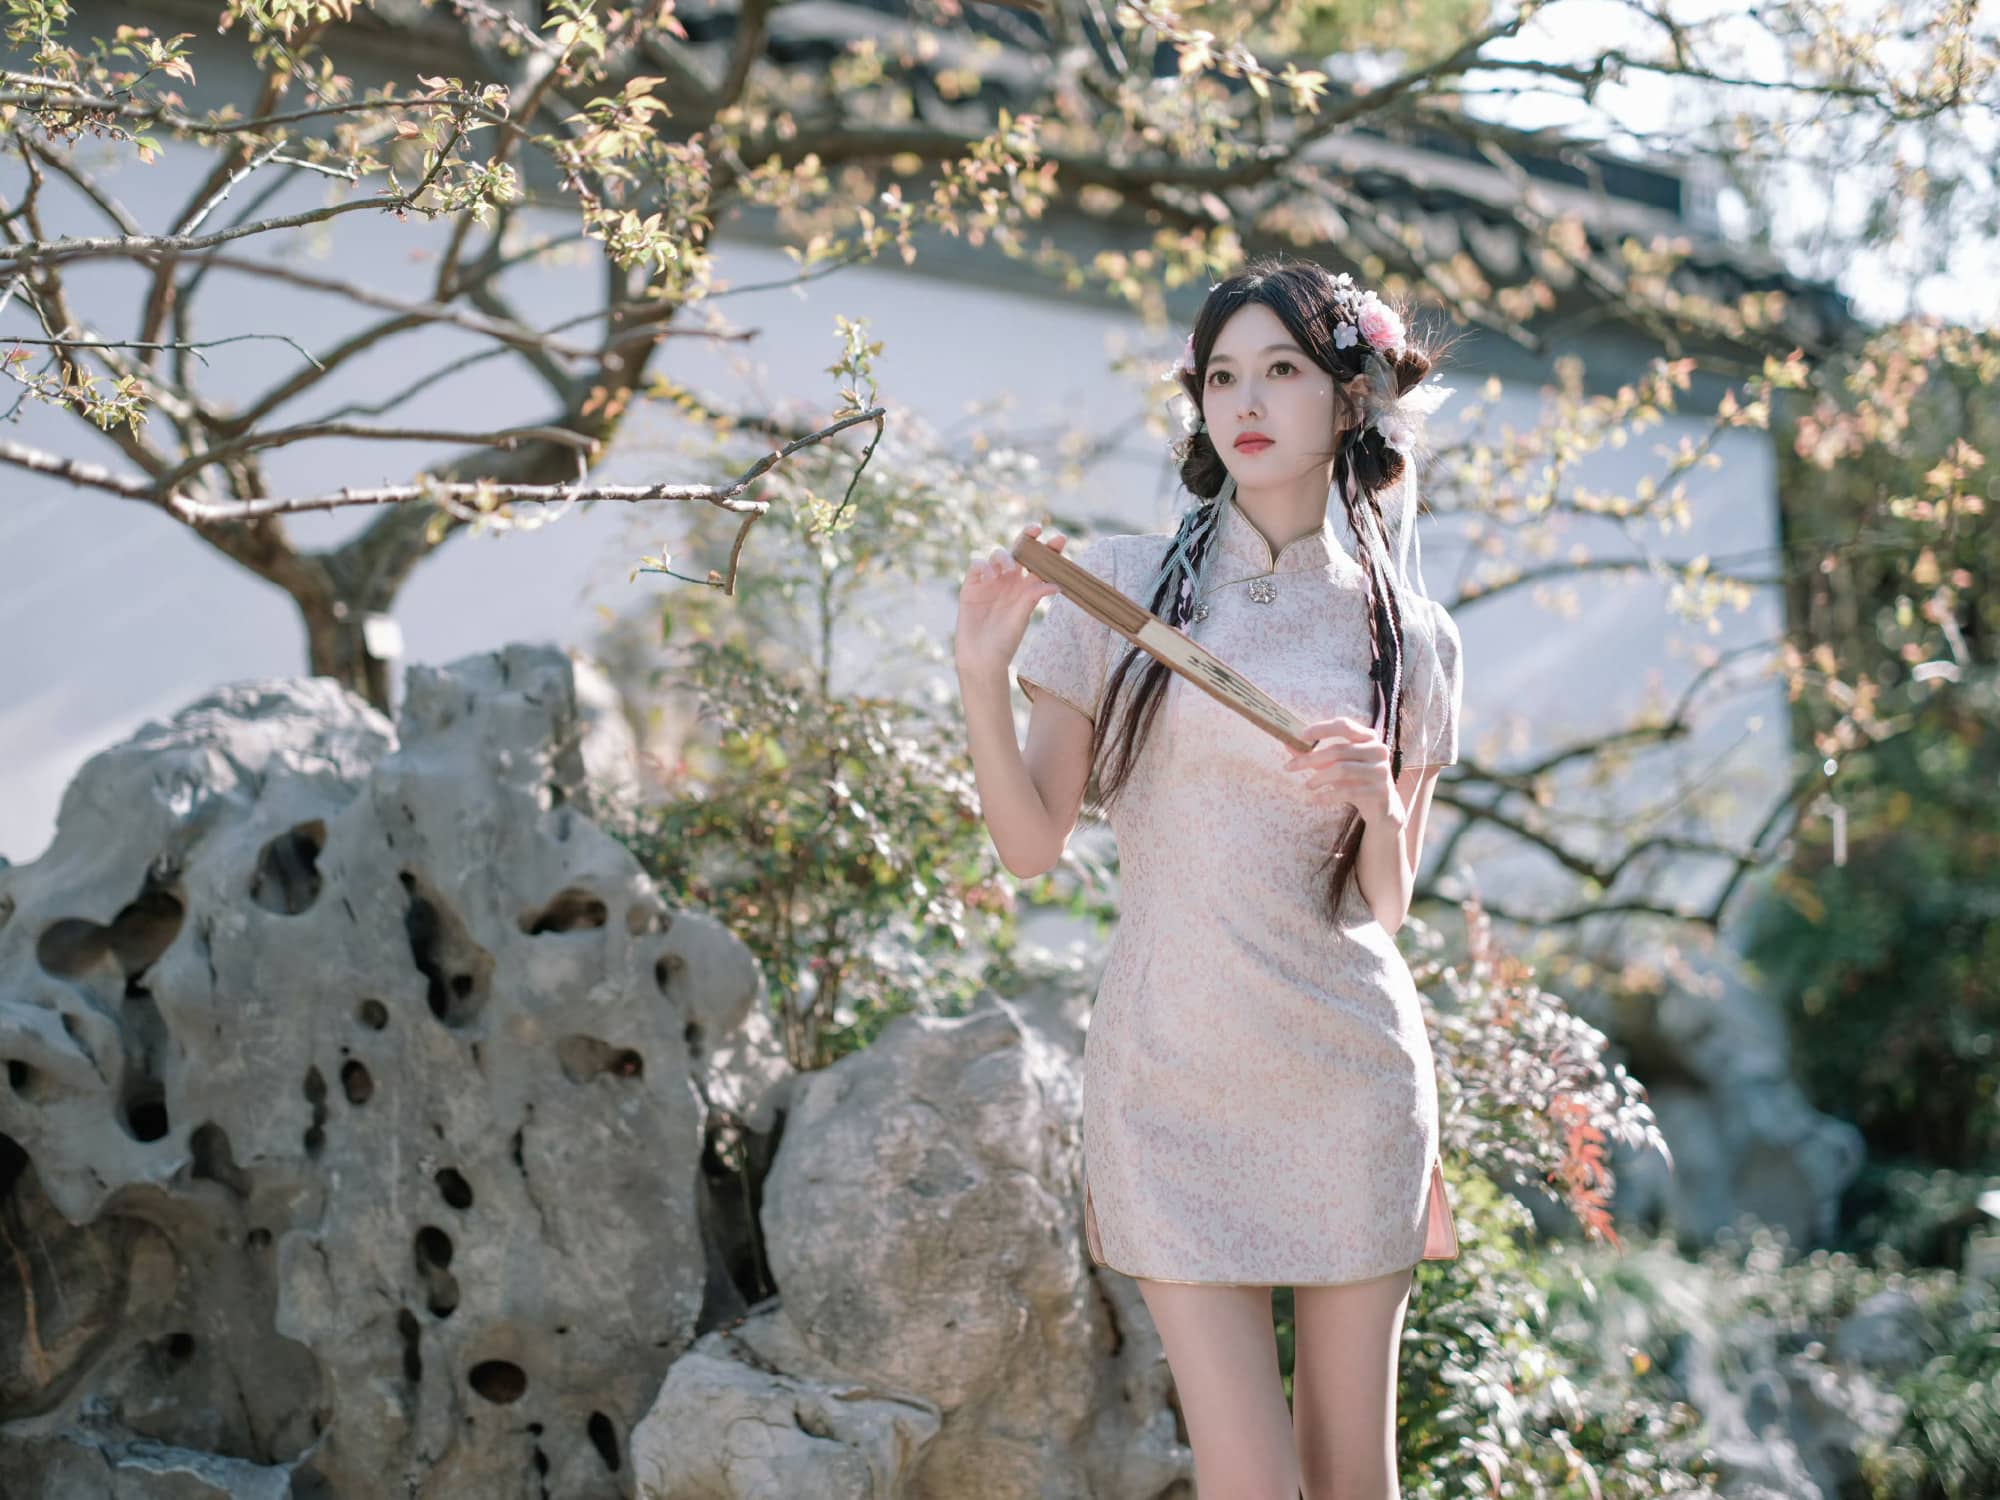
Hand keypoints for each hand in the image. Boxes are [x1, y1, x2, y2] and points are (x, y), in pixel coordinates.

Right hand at [954, 521, 1069, 672]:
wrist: (980, 658)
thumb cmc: (1004, 642)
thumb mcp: (1022, 618)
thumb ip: (1034, 597)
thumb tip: (1057, 584)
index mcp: (1026, 588)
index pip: (1039, 564)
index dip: (1049, 550)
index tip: (1060, 539)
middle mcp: (1009, 582)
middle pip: (1018, 552)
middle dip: (1027, 538)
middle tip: (1036, 529)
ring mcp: (989, 582)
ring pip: (998, 555)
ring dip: (1005, 557)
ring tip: (1010, 571)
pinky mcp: (971, 586)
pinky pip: (977, 565)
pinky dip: (984, 566)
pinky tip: (990, 577)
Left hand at [1281, 716, 1401, 822]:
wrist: (1381, 806)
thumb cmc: (1355, 779)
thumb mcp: (1335, 764)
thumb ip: (1315, 754)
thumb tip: (1288, 744)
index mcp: (1368, 737)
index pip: (1344, 725)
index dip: (1321, 729)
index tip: (1300, 736)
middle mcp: (1378, 750)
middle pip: (1338, 750)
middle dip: (1310, 758)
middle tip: (1289, 767)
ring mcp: (1381, 770)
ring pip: (1342, 770)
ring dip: (1319, 778)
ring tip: (1307, 785)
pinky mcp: (1380, 791)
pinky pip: (1349, 792)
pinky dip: (1328, 796)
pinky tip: (1315, 800)